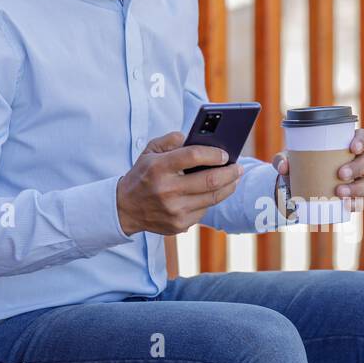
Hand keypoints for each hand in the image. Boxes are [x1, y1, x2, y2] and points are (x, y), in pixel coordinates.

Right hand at [116, 131, 242, 235]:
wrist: (125, 209)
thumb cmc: (143, 175)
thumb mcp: (149, 152)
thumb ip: (171, 140)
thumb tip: (194, 137)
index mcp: (158, 168)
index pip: (193, 156)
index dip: (214, 154)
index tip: (226, 154)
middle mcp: (167, 190)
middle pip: (210, 180)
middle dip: (230, 172)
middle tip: (238, 167)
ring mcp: (174, 210)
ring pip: (212, 198)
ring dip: (228, 187)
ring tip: (234, 178)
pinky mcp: (179, 225)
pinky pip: (204, 210)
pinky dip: (212, 200)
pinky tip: (215, 192)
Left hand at [272, 127, 363, 214]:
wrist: (296, 188)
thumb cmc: (298, 165)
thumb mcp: (288, 159)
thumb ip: (282, 159)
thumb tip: (283, 167)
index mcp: (346, 145)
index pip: (363, 137)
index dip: (362, 140)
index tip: (353, 147)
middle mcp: (356, 163)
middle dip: (357, 167)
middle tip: (340, 173)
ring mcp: (357, 182)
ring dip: (356, 188)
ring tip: (339, 192)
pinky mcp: (352, 199)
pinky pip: (361, 202)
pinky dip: (355, 204)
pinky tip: (347, 205)